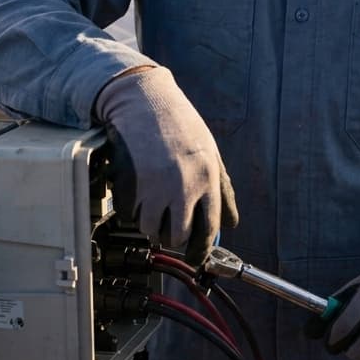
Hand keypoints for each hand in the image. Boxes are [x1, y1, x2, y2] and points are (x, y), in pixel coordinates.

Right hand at [93, 66, 238, 265]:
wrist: (143, 100)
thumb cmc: (179, 124)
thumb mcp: (211, 153)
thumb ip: (223, 190)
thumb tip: (230, 222)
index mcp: (207, 178)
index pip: (208, 230)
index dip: (201, 250)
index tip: (196, 258)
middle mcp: (181, 186)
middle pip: (176, 237)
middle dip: (173, 236)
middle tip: (170, 224)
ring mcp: (153, 186)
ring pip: (150, 229)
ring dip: (150, 222)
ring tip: (153, 201)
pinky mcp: (129, 184)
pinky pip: (129, 214)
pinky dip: (132, 208)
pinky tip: (138, 188)